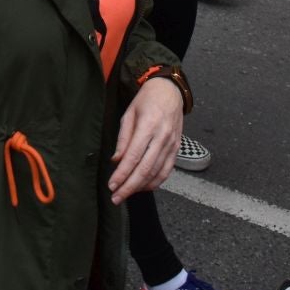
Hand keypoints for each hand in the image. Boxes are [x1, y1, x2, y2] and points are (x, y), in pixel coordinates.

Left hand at [108, 77, 185, 202]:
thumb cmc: (146, 100)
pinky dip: (155, 182)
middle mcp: (162, 137)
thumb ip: (123, 138)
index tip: (112, 185)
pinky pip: (167, 170)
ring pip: (157, 173)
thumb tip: (116, 161)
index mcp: (149, 125)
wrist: (170, 91)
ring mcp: (172, 144)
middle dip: (130, 186)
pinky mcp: (177, 149)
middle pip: (145, 168)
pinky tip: (143, 187)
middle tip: (116, 198)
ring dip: (141, 187)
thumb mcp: (129, 113)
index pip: (134, 156)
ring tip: (126, 194)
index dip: (122, 173)